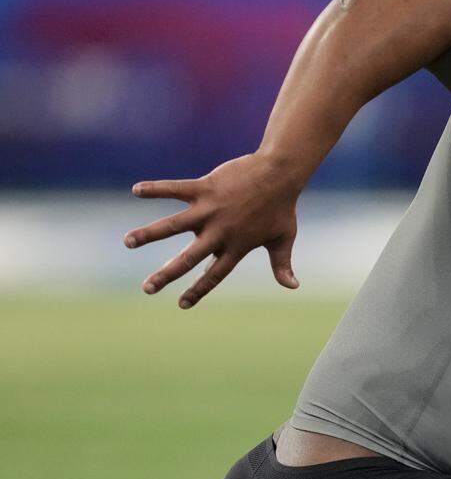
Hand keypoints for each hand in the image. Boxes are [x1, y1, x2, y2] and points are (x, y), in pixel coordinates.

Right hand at [123, 153, 301, 307]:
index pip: (214, 275)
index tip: (181, 305)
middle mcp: (220, 231)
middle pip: (189, 258)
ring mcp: (210, 209)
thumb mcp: (284, 238)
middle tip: (146, 289)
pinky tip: (136, 190)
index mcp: (237, 246)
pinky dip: (156, 188)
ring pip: (174, 224)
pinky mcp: (205, 187)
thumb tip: (293, 287)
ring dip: (149, 233)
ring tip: (127, 241)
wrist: (281, 173)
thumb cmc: (281, 207)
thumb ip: (282, 264)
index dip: (199, 290)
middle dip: (166, 274)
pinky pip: (175, 188)